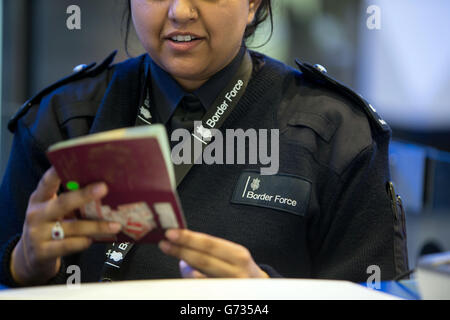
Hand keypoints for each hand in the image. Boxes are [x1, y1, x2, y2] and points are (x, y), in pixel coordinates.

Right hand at [10, 167, 121, 285]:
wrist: (30, 258)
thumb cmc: (49, 227)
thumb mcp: (52, 210)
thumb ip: (69, 200)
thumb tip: (102, 188)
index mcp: (39, 199)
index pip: (47, 182)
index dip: (57, 172)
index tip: (73, 161)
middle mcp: (36, 214)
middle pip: (63, 203)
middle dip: (85, 195)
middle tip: (104, 188)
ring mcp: (37, 234)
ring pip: (72, 227)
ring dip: (96, 225)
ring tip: (115, 225)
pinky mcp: (42, 252)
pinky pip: (68, 245)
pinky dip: (83, 242)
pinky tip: (94, 239)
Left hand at [158, 229, 268, 278]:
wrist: (261, 289)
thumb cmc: (244, 270)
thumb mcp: (233, 255)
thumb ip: (211, 251)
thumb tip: (184, 249)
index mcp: (238, 256)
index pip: (210, 244)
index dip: (189, 238)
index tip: (172, 233)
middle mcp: (236, 272)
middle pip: (203, 260)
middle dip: (181, 251)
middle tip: (164, 244)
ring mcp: (230, 288)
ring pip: (201, 278)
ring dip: (184, 267)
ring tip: (173, 254)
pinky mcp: (223, 297)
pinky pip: (203, 289)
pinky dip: (192, 281)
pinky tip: (186, 273)